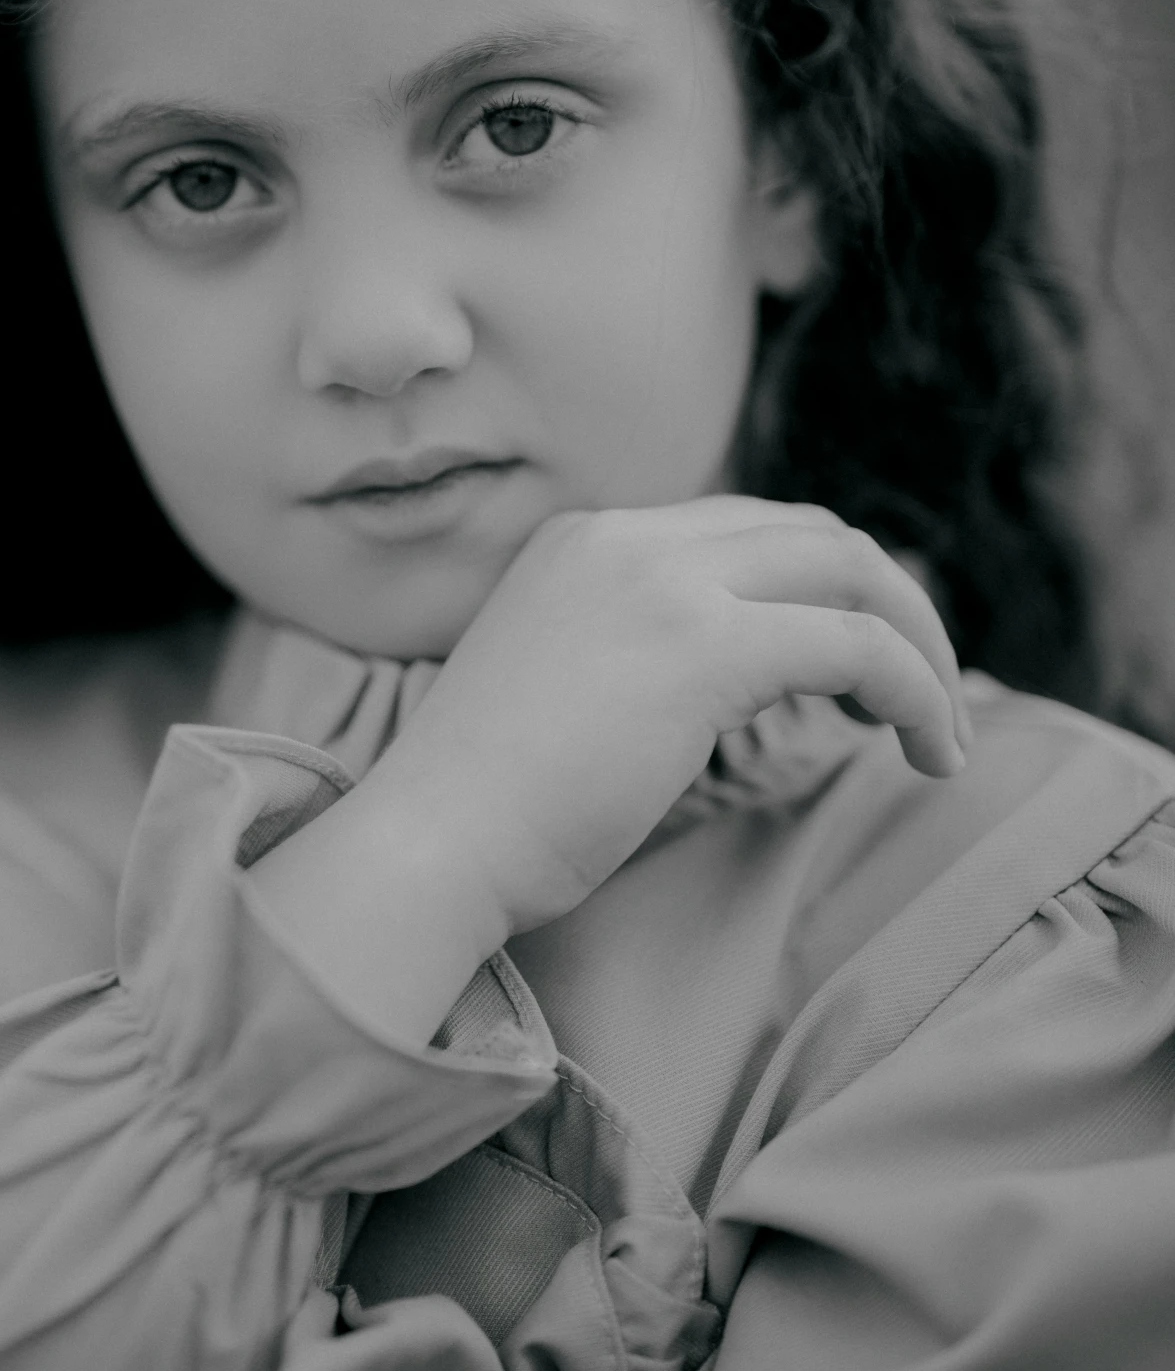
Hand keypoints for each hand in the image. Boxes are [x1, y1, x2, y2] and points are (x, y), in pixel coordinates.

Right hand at [247, 497, 967, 1044]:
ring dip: (918, 646)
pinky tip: (927, 750)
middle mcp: (624, 536)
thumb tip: (728, 689)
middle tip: (924, 696)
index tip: (858, 673)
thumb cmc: (486, 809)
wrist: (430, 843)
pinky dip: (914, 688)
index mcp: (583, 538)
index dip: (822, 588)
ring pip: (850, 569)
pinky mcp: (701, 646)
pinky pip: (856, 643)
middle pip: (812, 531)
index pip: (746, 527)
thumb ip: (634, 656)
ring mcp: (660, 581)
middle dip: (891, 605)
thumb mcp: (562, 689)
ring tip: (939, 734)